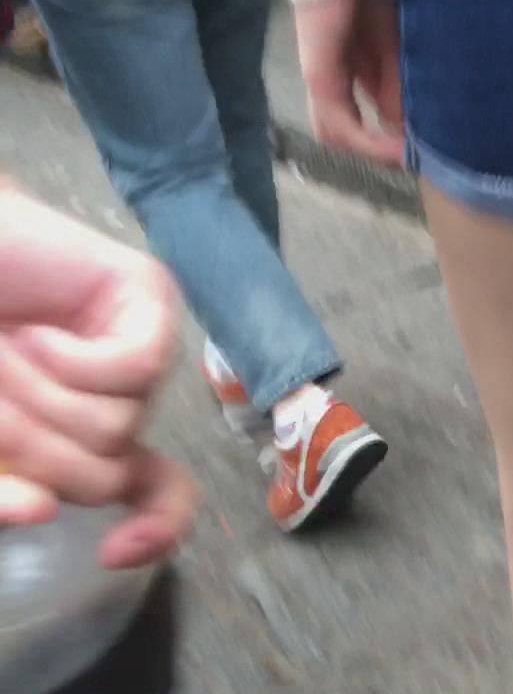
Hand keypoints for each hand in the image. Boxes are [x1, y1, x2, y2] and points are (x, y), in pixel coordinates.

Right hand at [0, 185, 195, 565]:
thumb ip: (1, 472)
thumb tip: (41, 512)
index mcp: (78, 432)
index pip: (157, 495)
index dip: (156, 529)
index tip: (115, 553)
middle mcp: (118, 397)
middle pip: (107, 475)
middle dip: (36, 450)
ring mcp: (138, 349)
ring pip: (116, 428)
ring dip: (41, 399)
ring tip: (9, 353)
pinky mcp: (148, 300)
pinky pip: (134, 369)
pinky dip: (73, 361)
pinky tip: (39, 335)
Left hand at [294, 0, 405, 165]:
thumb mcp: (397, 36)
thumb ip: (399, 74)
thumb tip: (405, 118)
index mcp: (354, 67)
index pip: (369, 114)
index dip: (397, 135)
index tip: (431, 145)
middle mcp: (335, 77)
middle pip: (349, 131)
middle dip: (384, 149)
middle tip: (421, 157)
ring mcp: (323, 78)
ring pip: (339, 134)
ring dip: (375, 151)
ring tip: (410, 157)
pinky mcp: (321, 75)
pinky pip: (340, 124)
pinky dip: (368, 142)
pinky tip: (397, 149)